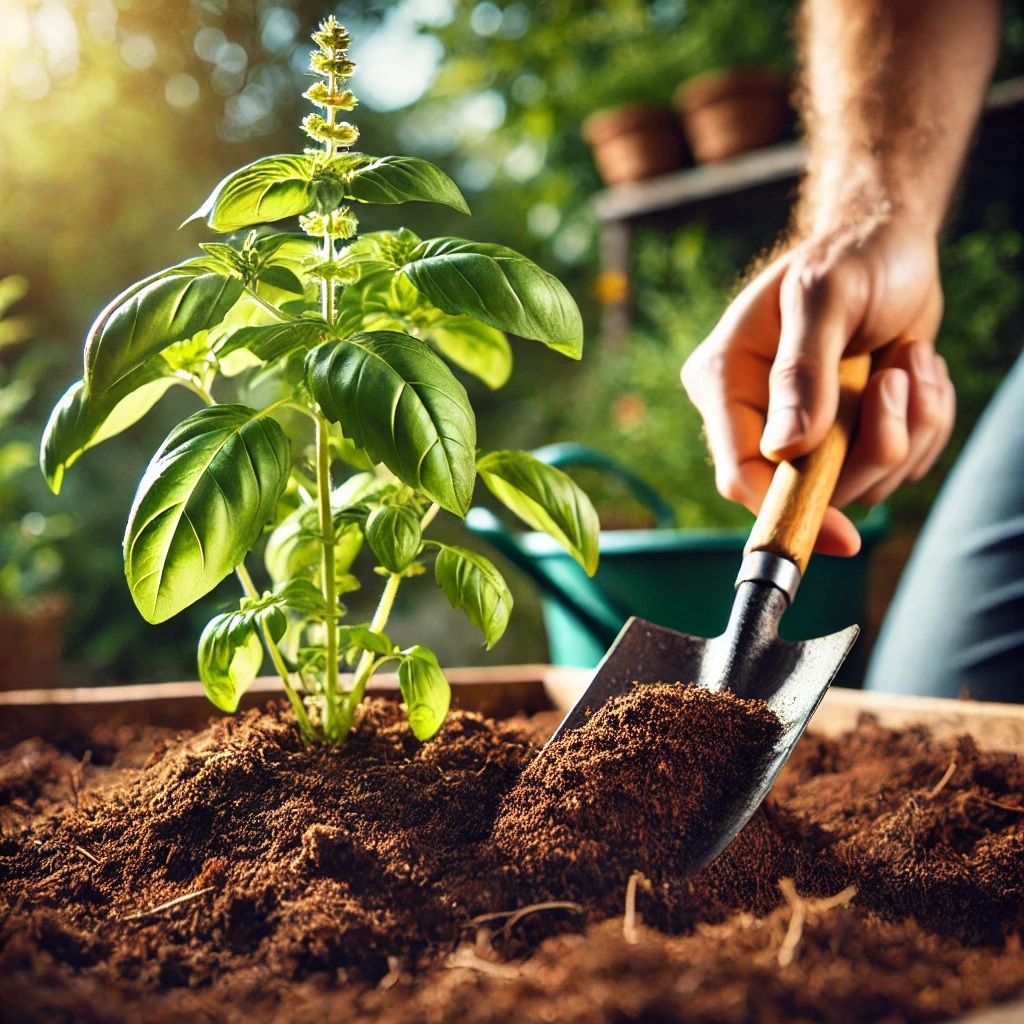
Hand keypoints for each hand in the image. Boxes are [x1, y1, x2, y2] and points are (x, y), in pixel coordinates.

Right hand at [681, 217, 954, 555]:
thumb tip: (786, 450)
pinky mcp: (845, 436)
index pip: (739, 471)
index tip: (842, 536)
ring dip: (909, 428)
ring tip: (910, 363)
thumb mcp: (824, 295)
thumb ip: (802, 370)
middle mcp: (755, 415)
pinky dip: (922, 425)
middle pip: (809, 489)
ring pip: (861, 483)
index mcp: (725, 381)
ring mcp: (803, 431)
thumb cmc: (850, 257)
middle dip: (873, 447)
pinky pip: (893, 467)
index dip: (787, 509)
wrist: (889, 245)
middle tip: (899, 381)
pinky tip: (914, 373)